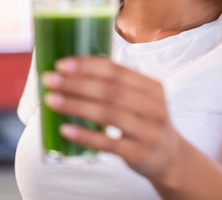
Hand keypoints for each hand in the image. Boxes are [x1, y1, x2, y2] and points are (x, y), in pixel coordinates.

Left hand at [42, 57, 182, 181]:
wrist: (170, 156)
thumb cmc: (145, 121)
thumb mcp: (142, 98)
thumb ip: (118, 85)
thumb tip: (73, 72)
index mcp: (152, 87)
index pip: (117, 71)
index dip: (88, 66)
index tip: (62, 64)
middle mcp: (153, 107)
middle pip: (110, 91)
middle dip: (76, 83)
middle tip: (50, 80)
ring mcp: (147, 131)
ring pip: (108, 114)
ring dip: (76, 105)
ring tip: (52, 101)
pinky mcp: (138, 153)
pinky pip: (107, 144)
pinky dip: (85, 136)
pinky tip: (65, 129)